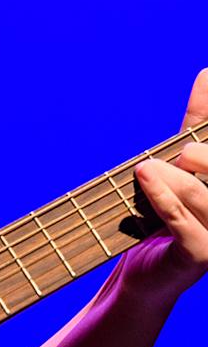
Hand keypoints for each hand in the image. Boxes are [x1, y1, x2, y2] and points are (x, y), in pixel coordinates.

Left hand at [121, 68, 207, 299]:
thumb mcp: (184, 162)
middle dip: (203, 156)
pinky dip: (161, 194)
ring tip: (145, 170)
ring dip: (170, 176)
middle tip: (181, 153)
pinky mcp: (200, 257)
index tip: (187, 140)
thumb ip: (201, 123)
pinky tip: (145, 177)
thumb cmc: (167, 213)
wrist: (144, 274)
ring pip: (203, 194)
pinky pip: (181, 218)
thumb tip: (207, 73)